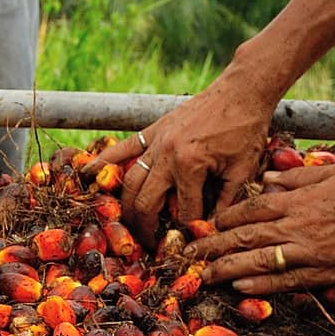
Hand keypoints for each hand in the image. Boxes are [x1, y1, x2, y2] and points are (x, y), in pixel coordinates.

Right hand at [87, 82, 279, 248]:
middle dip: (145, 229)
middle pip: (145, 203)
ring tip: (130, 224)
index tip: (191, 241)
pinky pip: (122, 148)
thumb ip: (225, 202)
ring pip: (129, 182)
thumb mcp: (242, 170)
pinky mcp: (152, 130)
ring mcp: (156, 141)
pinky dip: (103, 162)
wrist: (242, 90)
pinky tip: (87, 175)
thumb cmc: (247, 129)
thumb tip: (211, 230)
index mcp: (190, 166)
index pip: (184, 212)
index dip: (189, 230)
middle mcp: (166, 155)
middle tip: (149, 245)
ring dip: (127, 207)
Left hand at [186, 163, 334, 293]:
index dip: (223, 220)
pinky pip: (286, 279)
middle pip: (243, 236)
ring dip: (226, 269)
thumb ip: (294, 177)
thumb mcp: (331, 172)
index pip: (247, 209)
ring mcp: (310, 250)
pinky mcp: (326, 271)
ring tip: (203, 277)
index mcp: (296, 199)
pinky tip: (239, 287)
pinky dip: (260, 284)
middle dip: (212, 247)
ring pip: (257, 260)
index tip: (205, 228)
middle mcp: (296, 224)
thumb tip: (263, 179)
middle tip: (189, 257)